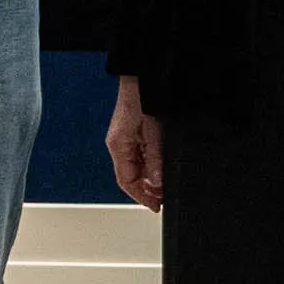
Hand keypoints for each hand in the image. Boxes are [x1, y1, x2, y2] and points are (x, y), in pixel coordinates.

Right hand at [107, 76, 163, 211]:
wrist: (142, 78)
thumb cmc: (142, 97)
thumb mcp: (153, 132)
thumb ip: (155, 159)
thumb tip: (157, 182)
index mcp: (118, 146)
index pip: (126, 181)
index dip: (141, 197)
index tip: (155, 206)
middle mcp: (118, 144)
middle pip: (130, 177)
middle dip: (147, 189)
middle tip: (163, 197)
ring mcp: (123, 139)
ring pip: (135, 168)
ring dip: (150, 178)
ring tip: (164, 185)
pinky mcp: (131, 133)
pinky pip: (139, 156)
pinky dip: (149, 165)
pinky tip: (160, 167)